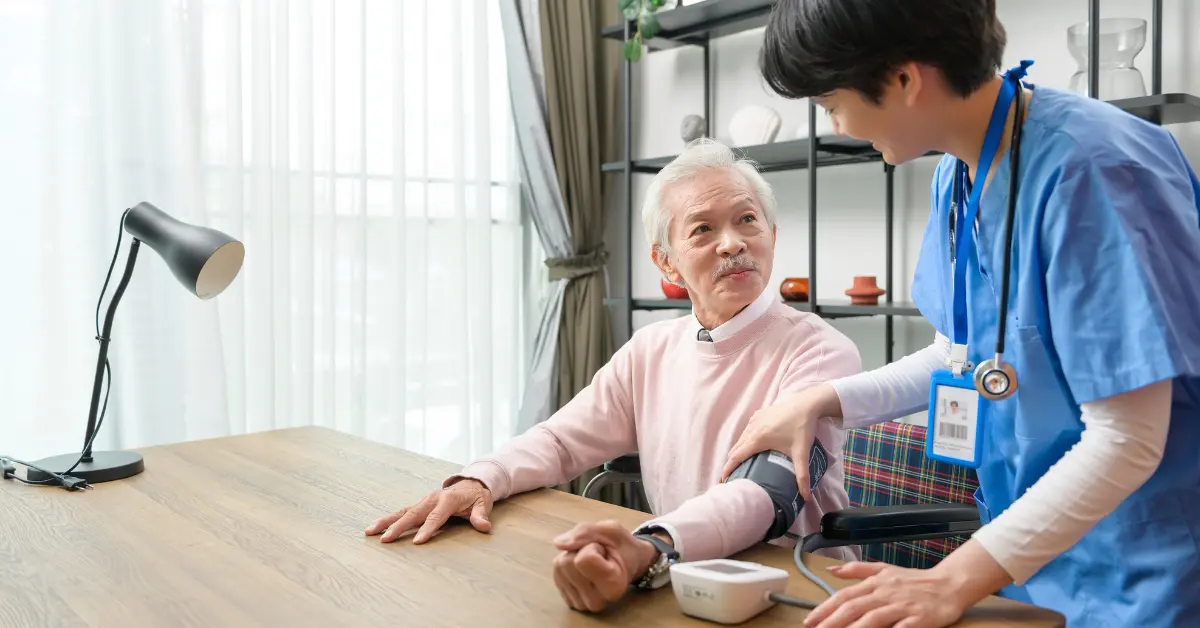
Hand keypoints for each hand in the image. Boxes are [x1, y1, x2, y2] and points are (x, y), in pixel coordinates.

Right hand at [364, 478, 492, 543]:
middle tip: (385, 539)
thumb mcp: (483, 504)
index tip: (417, 542)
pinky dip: (388, 519)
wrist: (471, 482)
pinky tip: (376, 528)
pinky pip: (402, 512)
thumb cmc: (476, 496)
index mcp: (448, 499)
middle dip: (398, 527)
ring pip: (403, 512)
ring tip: (369, 531)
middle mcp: (433, 498)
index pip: (436, 516)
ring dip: (386, 521)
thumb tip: (484, 526)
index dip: (427, 529)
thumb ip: (481, 516)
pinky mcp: (419, 505)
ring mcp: (424, 501)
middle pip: (413, 514)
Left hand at [550, 520, 662, 612]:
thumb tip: (558, 544)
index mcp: (613, 585)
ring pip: (559, 568)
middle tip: (599, 556)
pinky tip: (583, 571)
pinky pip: (556, 574)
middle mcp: (597, 601)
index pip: (583, 559)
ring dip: (573, 557)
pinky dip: (567, 566)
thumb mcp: (611, 530)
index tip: (606, 552)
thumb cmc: (622, 547)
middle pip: (566, 563)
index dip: (592, 546)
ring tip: (592, 562)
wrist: (629, 564)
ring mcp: (582, 605)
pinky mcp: (570, 602)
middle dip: (580, 551)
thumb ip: (586, 532)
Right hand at [721, 383, 840, 499]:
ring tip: (741, 463)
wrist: (806, 404)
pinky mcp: (758, 414)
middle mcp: (752, 429)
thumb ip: (802, 476)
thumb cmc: (802, 428)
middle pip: (736, 449)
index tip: (722, 480)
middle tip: (732, 475)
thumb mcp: (801, 453)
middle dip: (732, 462)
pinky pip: (747, 430)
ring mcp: (754, 420)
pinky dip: (745, 440)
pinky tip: (752, 446)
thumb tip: (806, 497)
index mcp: (758, 440)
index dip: (728, 469)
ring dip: (738, 451)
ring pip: (741, 438)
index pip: (737, 457)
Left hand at [802, 562, 968, 627]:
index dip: (825, 609)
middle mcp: (885, 593)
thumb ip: (856, 570)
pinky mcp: (919, 618)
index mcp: (875, 583)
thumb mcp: (884, 569)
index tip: (809, 621)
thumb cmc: (914, 580)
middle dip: (831, 622)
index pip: (844, 596)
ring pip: (873, 618)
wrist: (949, 584)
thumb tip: (831, 569)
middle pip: (853, 608)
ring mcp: (902, 606)